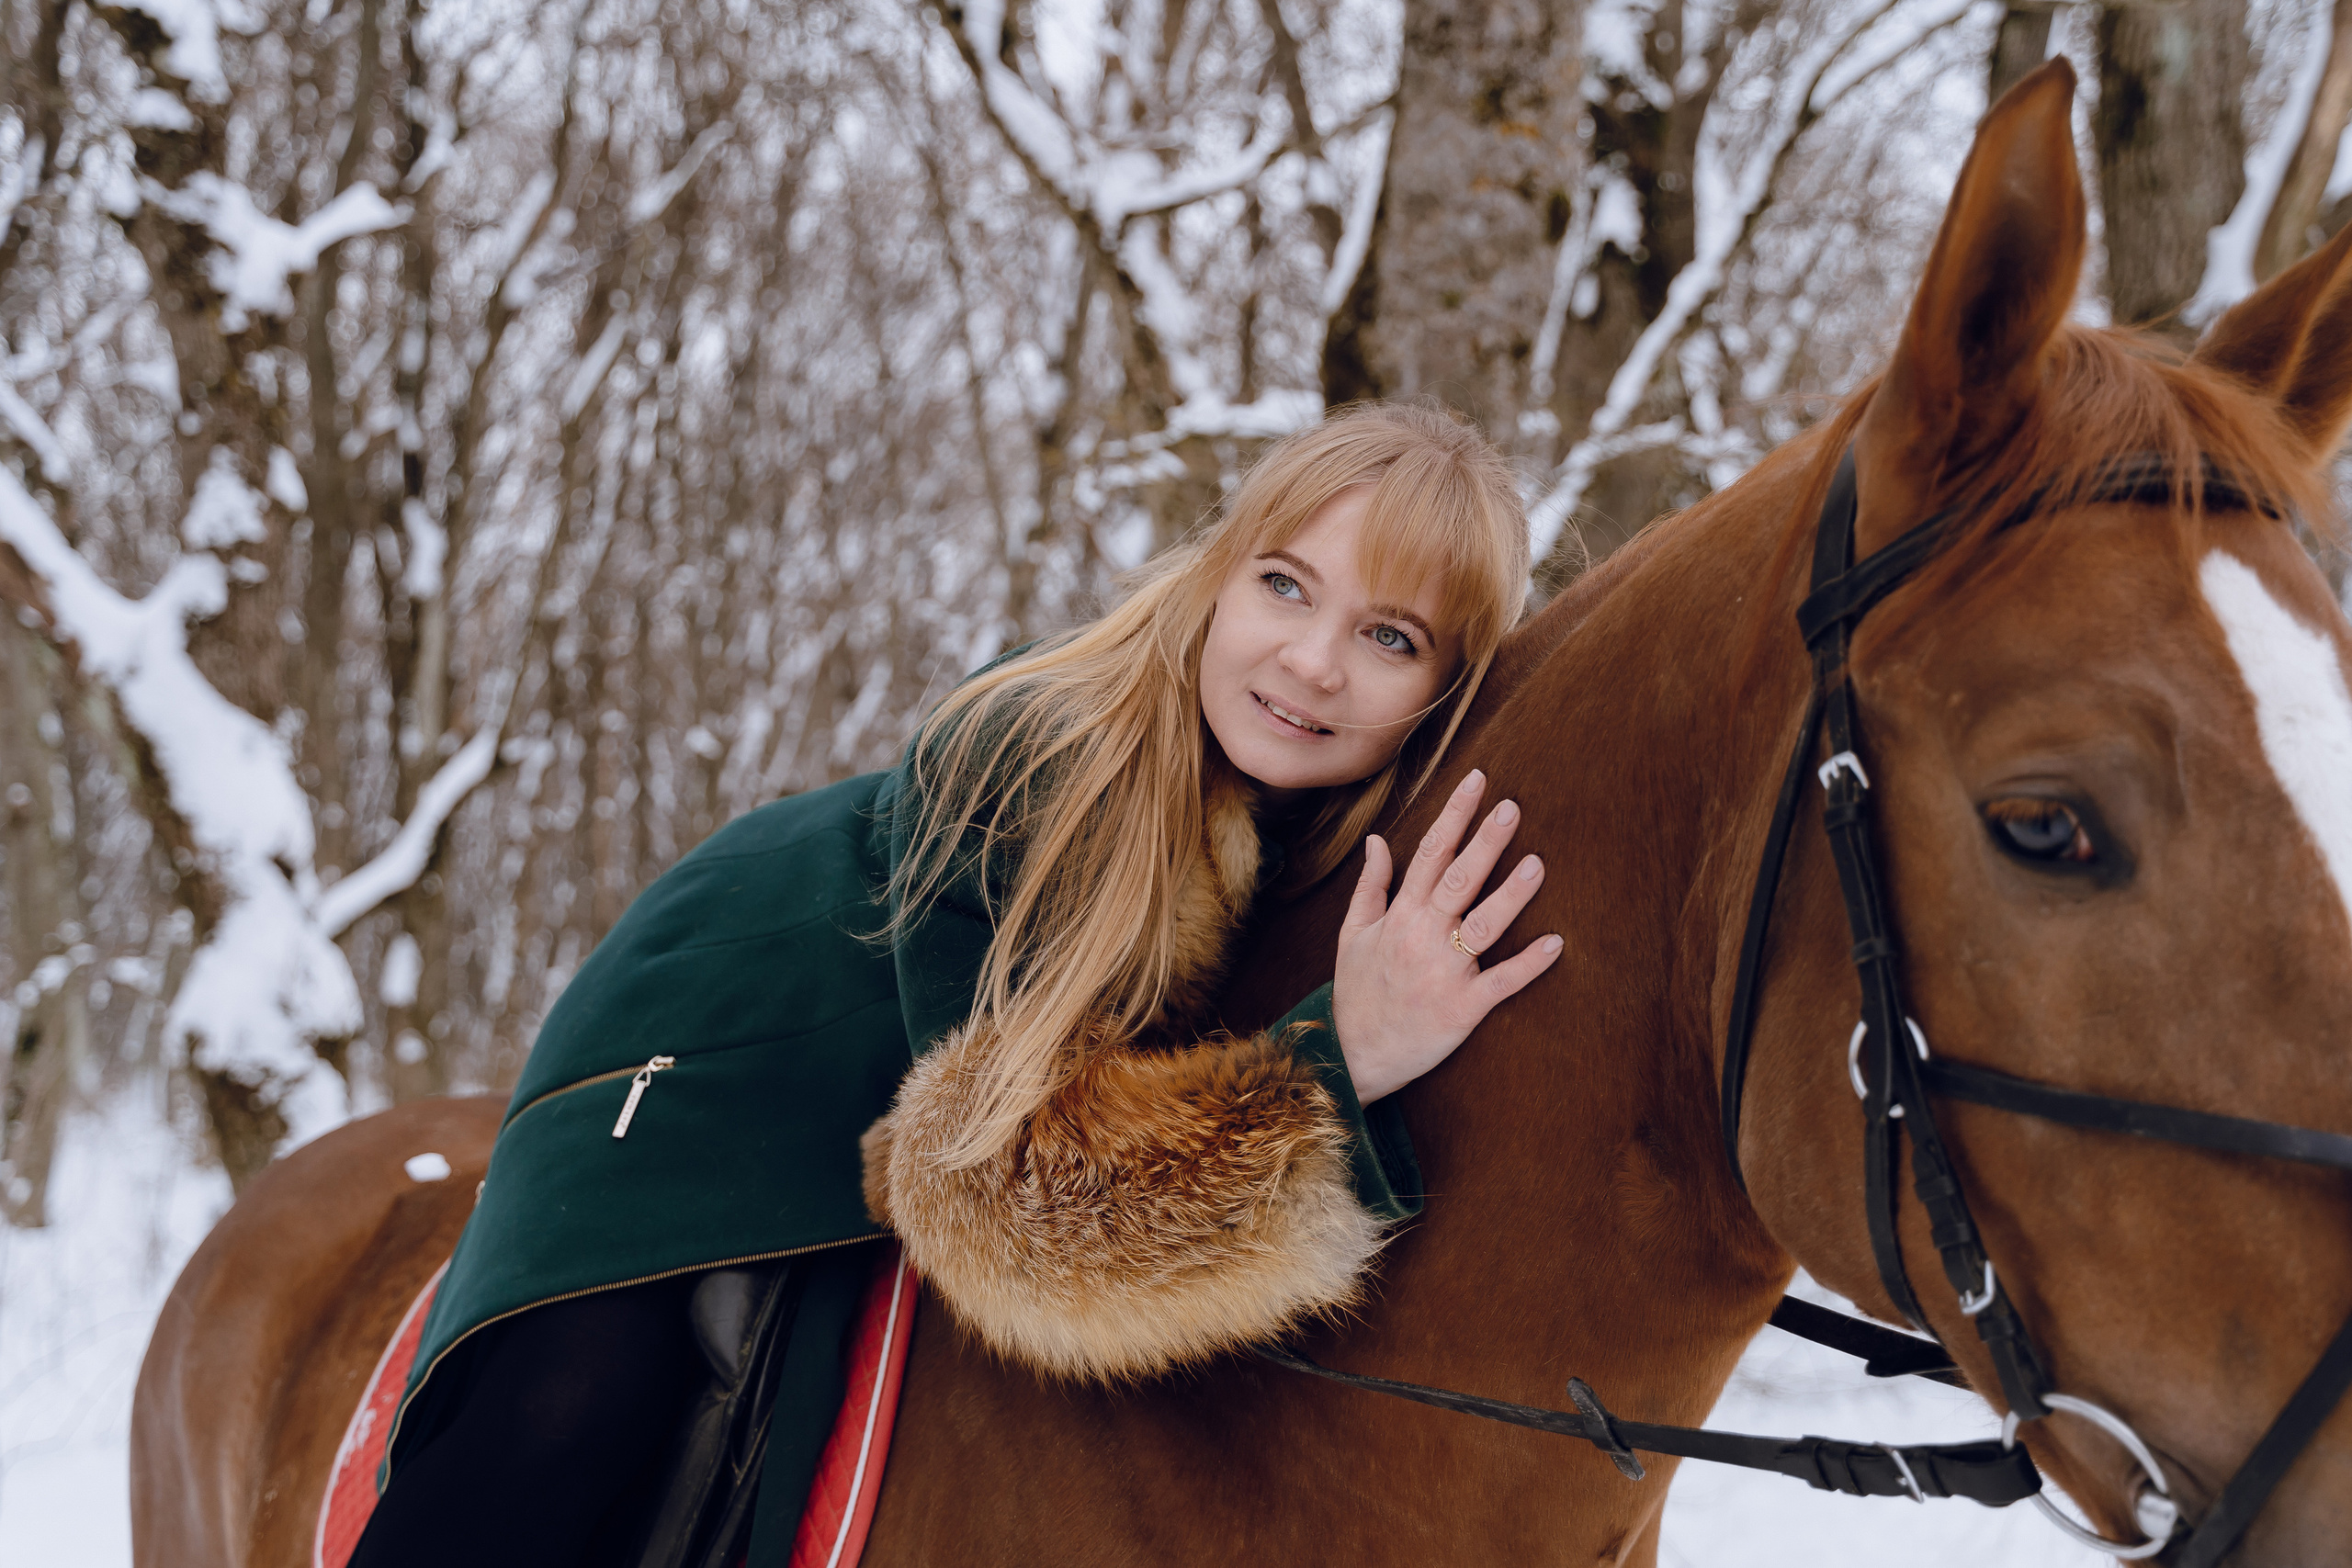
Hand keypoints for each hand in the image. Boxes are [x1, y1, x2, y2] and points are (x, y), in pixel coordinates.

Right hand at [1331, 769, 1562, 1103]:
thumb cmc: (1357, 992)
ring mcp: (1443, 972)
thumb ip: (1371, 886)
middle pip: (1459, 879)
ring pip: (1483, 925)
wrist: (1350, 1055)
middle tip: (1512, 807)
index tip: (1478, 781)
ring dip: (1511, 895)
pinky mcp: (1462, 1008)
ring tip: (1538, 864)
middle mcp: (1422, 937)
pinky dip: (1528, 964)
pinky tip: (1555, 943)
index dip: (1455, 815)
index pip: (1430, 853)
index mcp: (1399, 915)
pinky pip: (1500, 982)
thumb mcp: (1352, 934)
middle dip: (1486, 841)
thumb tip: (1378, 840)